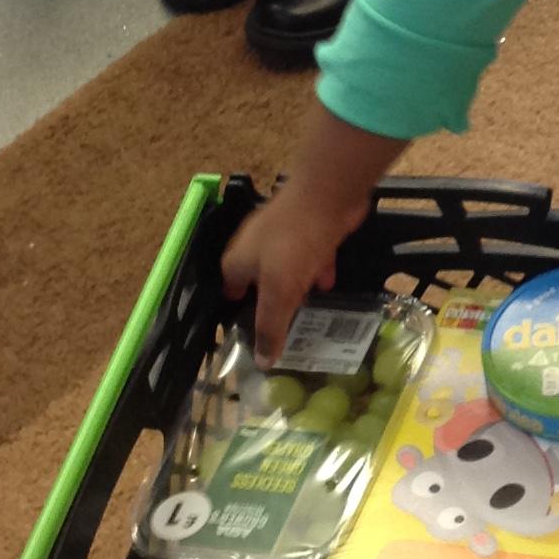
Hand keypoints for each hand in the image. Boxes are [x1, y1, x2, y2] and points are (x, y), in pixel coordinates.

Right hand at [222, 180, 360, 362]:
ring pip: (286, 272)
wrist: (327, 195)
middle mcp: (254, 247)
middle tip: (284, 335)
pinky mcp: (308, 231)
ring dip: (296, 291)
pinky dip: (316, 271)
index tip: (251, 340)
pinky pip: (309, 257)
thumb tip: (261, 363)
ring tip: (306, 318)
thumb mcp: (279, 291)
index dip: (238, 316)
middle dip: (271, 307)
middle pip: (259, 284)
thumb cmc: (293, 243)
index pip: (230, 294)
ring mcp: (282, 237)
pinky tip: (328, 286)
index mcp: (237, 261)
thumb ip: (270, 327)